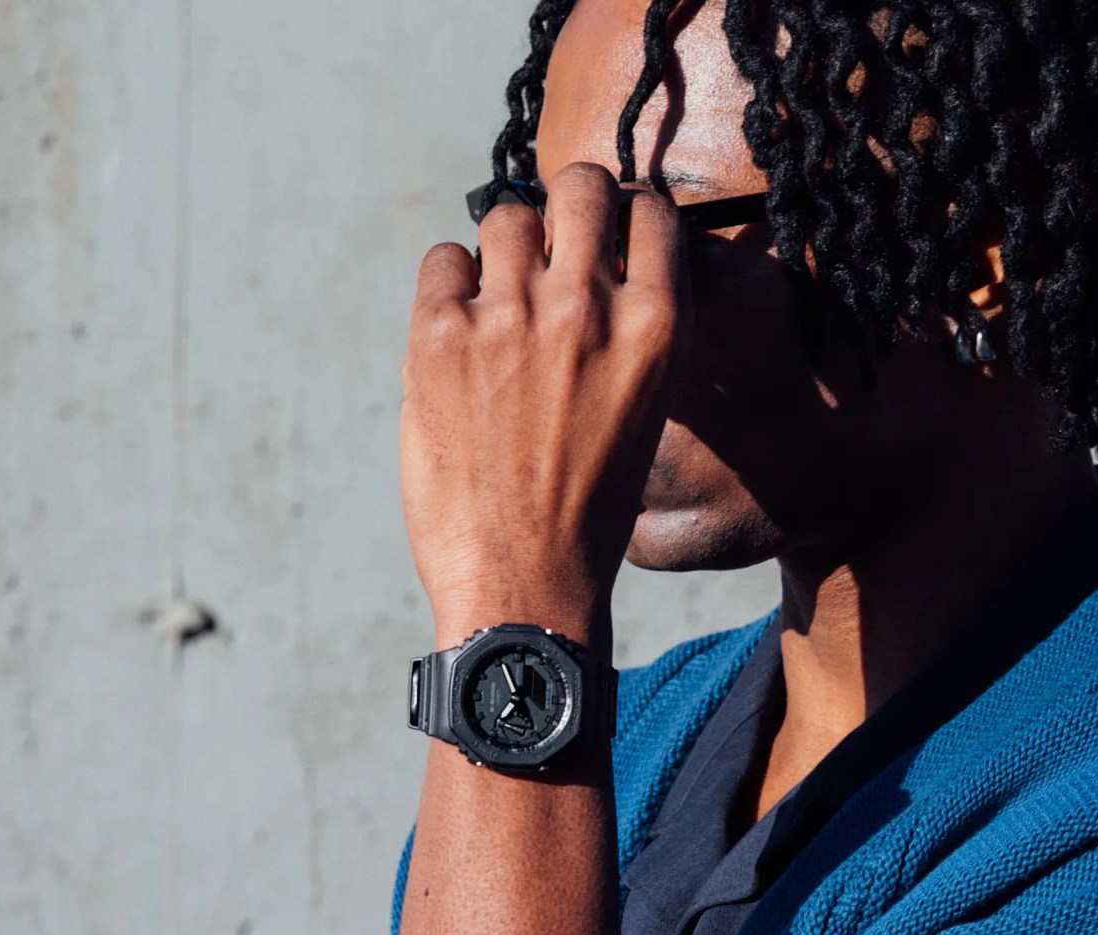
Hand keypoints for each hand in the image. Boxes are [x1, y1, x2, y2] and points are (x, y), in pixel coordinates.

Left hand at [398, 161, 687, 651]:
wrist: (526, 584)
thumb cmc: (588, 515)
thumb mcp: (643, 414)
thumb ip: (627, 336)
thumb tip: (589, 272)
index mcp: (657, 328)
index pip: (650, 212)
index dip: (625, 215)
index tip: (608, 235)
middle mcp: (588, 306)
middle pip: (579, 187)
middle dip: (567, 206)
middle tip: (551, 246)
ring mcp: (510, 317)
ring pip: (505, 217)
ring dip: (503, 250)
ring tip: (498, 303)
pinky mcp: (440, 337)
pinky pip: (443, 262)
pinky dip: (450, 286)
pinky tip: (457, 335)